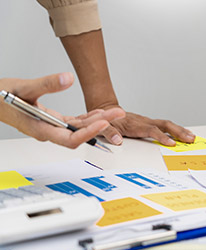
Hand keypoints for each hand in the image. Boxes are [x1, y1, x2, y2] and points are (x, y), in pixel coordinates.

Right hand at [0, 72, 124, 147]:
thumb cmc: (1, 97)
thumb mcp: (24, 87)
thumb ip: (46, 84)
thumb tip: (68, 79)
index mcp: (40, 129)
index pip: (69, 139)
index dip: (88, 133)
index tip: (103, 123)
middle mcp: (48, 132)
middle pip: (79, 134)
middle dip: (101, 124)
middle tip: (118, 113)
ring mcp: (51, 127)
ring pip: (78, 128)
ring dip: (97, 121)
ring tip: (115, 112)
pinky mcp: (53, 121)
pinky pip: (73, 123)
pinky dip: (87, 118)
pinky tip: (99, 113)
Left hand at [96, 108, 195, 145]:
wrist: (107, 111)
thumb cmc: (107, 121)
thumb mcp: (104, 127)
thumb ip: (110, 133)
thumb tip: (117, 140)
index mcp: (135, 124)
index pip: (152, 130)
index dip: (162, 136)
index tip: (171, 143)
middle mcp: (144, 122)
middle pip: (165, 125)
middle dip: (179, 132)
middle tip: (190, 139)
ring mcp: (148, 122)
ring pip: (168, 124)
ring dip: (181, 130)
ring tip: (192, 137)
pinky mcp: (150, 124)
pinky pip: (165, 126)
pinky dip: (176, 130)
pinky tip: (183, 134)